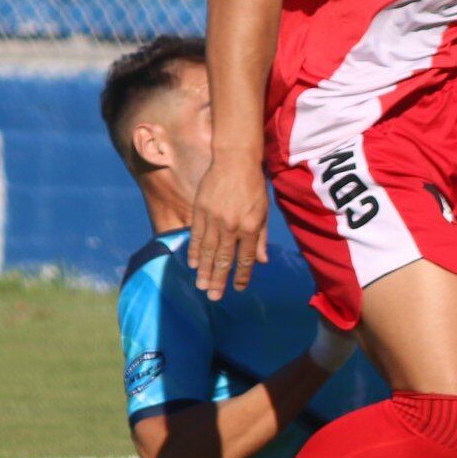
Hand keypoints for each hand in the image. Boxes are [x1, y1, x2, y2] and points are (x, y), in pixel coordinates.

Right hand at [188, 155, 269, 299]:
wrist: (235, 160)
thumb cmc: (254, 186)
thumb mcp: (263, 211)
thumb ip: (260, 238)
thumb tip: (262, 261)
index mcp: (250, 227)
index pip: (245, 258)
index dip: (242, 275)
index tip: (238, 289)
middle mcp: (231, 226)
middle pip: (223, 259)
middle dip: (219, 280)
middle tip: (213, 297)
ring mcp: (213, 219)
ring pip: (208, 251)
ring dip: (204, 271)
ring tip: (201, 286)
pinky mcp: (200, 211)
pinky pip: (196, 236)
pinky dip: (194, 251)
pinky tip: (193, 264)